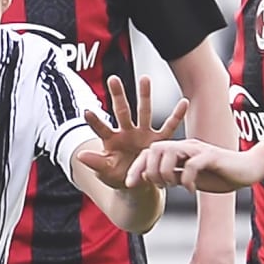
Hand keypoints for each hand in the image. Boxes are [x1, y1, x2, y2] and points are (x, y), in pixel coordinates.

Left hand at [75, 76, 189, 190]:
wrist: (137, 185)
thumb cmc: (118, 177)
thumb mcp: (105, 172)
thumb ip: (95, 163)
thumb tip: (79, 155)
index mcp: (112, 140)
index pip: (101, 128)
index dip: (95, 121)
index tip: (86, 111)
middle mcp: (127, 133)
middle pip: (122, 111)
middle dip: (118, 95)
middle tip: (113, 78)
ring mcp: (143, 134)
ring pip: (144, 112)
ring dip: (144, 96)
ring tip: (145, 79)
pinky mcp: (158, 141)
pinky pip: (169, 127)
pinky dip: (177, 116)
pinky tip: (184, 102)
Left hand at [127, 138, 262, 194]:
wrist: (247, 170)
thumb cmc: (221, 175)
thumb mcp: (192, 179)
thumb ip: (176, 177)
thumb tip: (158, 181)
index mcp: (179, 152)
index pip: (150, 153)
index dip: (136, 167)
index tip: (129, 184)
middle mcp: (186, 147)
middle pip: (154, 148)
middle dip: (148, 169)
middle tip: (157, 186)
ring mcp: (199, 150)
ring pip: (169, 151)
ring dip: (165, 171)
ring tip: (172, 185)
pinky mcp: (212, 156)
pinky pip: (192, 164)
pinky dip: (187, 179)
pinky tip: (190, 190)